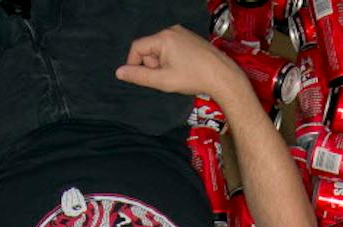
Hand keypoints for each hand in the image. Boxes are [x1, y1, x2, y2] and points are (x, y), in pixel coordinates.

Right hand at [115, 25, 247, 105]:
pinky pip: (173, 48)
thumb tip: (119, 72)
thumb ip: (139, 76)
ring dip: (163, 63)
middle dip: (153, 65)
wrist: (222, 76)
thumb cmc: (194, 78)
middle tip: (166, 78)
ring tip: (178, 75)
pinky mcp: (190, 38)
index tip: (140, 78)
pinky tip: (185, 70)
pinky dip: (173, 60)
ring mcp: (182, 33)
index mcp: (163, 38)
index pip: (137, 47)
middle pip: (150, 48)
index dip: (134, 64)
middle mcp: (172, 30)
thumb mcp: (163, 80)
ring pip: (161, 49)